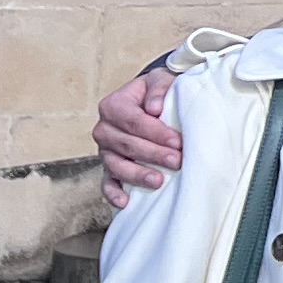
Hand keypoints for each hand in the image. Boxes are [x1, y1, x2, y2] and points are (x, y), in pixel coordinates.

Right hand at [95, 63, 181, 207]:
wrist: (150, 99)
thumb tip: (155, 108)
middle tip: (177, 161)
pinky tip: (126, 202)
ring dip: (137, 175)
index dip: (156, 132)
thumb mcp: (160, 80)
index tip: (178, 142)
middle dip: (153, 154)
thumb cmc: (157, 92)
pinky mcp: (108, 167)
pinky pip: (106, 182)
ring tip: (159, 181)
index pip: (134, 121)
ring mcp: (105, 150)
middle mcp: (104, 129)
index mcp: (113, 105)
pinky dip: (113, 193)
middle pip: (127, 145)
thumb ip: (159, 88)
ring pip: (116, 165)